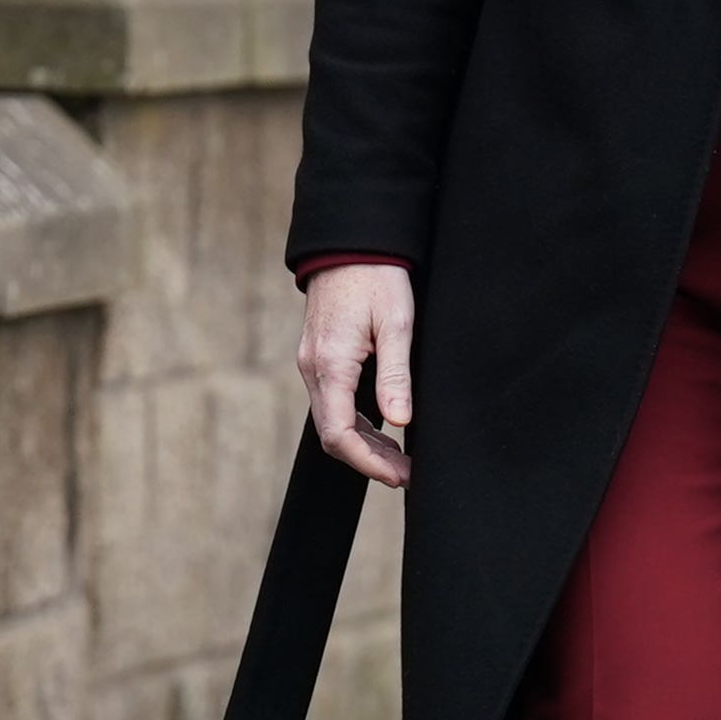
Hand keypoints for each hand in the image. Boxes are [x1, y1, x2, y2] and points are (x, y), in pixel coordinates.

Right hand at [297, 262, 414, 486]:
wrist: (351, 243)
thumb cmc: (378, 277)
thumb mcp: (396, 323)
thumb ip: (396, 374)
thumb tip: (399, 422)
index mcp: (331, 364)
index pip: (338, 434)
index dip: (367, 463)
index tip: (398, 476)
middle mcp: (313, 368)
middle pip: (333, 434)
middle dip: (369, 460)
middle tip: (407, 474)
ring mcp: (313, 363)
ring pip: (333, 420)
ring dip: (365, 444)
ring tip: (401, 460)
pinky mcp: (320, 357)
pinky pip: (333, 401)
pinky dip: (357, 423)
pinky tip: (384, 430)